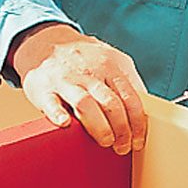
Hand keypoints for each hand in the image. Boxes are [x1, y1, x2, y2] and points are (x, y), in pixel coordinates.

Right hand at [9, 23, 147, 154]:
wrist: (43, 40)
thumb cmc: (81, 57)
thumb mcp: (110, 59)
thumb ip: (128, 80)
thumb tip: (145, 107)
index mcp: (109, 67)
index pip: (130, 97)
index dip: (137, 123)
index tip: (138, 140)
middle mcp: (88, 73)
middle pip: (111, 104)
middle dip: (121, 130)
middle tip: (122, 147)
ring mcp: (65, 80)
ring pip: (86, 104)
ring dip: (99, 128)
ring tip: (105, 142)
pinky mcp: (43, 88)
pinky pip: (51, 103)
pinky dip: (58, 115)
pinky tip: (66, 124)